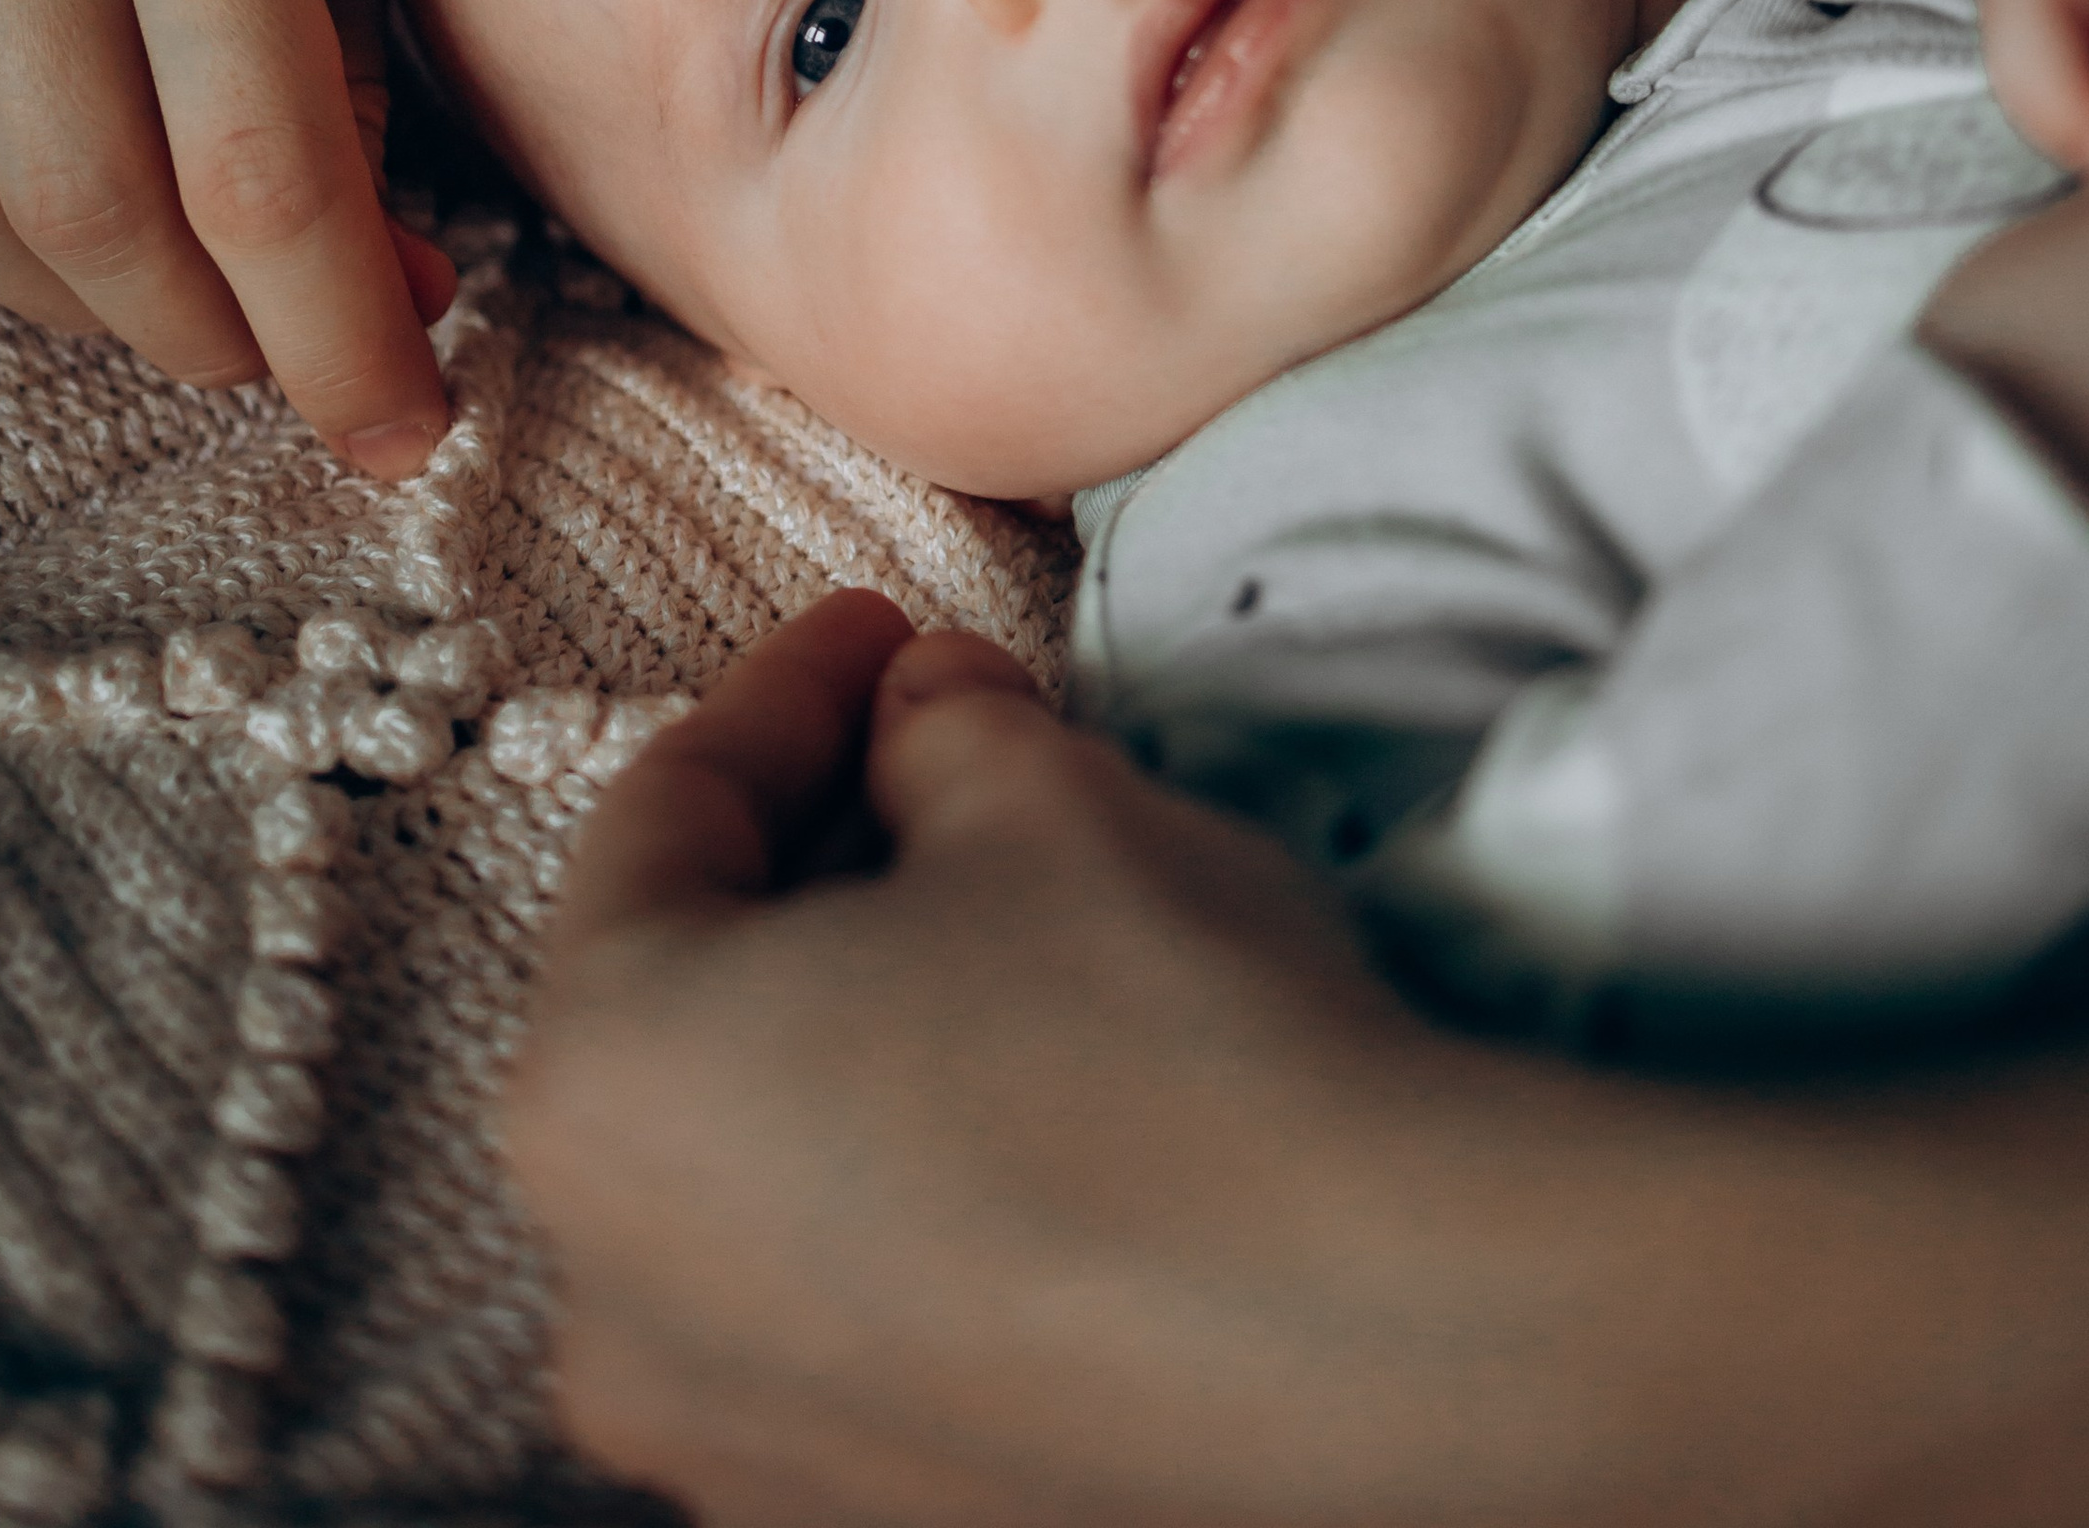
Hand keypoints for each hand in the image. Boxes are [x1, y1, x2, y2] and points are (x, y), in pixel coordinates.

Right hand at [0, 0, 450, 466]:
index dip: (334, 335)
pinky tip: (74, 209)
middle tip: (319, 353)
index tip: (405, 430)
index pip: (258, 168)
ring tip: (208, 280)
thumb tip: (368, 273)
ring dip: (86, 290)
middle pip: (87, 210)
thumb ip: (342, 51)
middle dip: (217, 333)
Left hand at [512, 593, 2088, 1527]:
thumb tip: (931, 678)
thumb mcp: (1063, 805)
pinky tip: (1171, 1153)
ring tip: (1131, 959)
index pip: (667, 811)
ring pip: (816, 1183)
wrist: (1456, 1390)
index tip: (925, 642)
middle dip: (859, 887)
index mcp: (631, 1071)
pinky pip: (911, 1340)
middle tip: (1032, 788)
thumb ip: (954, 716)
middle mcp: (651, 1299)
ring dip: (938, 1057)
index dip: (803, 696)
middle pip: (726, 1014)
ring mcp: (783, 1472)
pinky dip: (995, 1227)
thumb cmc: (1220, 1052)